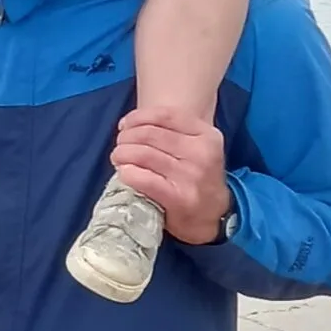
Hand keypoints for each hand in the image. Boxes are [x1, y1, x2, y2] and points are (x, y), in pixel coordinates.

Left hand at [110, 107, 232, 244]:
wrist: (213, 216)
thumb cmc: (197, 178)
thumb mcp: (197, 148)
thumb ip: (172, 132)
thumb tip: (129, 125)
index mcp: (207, 135)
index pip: (165, 115)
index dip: (138, 118)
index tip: (125, 125)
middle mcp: (201, 153)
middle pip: (150, 134)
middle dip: (126, 137)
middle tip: (119, 145)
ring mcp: (191, 176)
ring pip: (144, 154)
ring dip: (122, 153)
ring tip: (118, 157)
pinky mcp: (179, 198)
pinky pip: (144, 179)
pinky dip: (128, 173)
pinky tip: (123, 173)